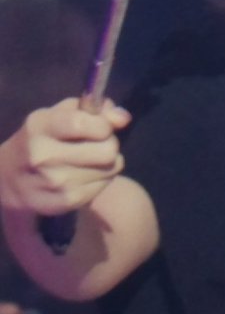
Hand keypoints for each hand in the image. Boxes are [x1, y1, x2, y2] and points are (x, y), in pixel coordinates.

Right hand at [0, 97, 130, 216]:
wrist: (9, 179)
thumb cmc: (42, 138)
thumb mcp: (60, 114)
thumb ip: (94, 110)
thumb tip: (123, 117)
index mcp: (40, 127)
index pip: (84, 123)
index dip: (103, 124)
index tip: (100, 126)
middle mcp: (44, 156)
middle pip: (107, 150)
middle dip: (109, 144)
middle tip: (98, 144)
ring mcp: (54, 183)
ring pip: (111, 168)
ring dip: (108, 162)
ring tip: (90, 160)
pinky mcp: (64, 203)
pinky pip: (104, 186)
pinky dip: (101, 179)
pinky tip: (84, 176)